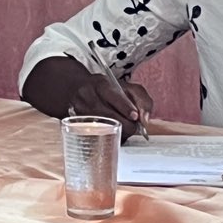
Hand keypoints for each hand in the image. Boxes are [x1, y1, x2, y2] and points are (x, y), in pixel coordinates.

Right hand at [22, 57, 152, 132]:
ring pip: (104, 128)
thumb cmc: (108, 91)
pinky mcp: (77, 125)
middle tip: (133, 125)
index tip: (135, 116)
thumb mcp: (127, 88)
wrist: (77, 90)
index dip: (126, 108)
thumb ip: (142, 100)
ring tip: (124, 127)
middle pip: (109, 116)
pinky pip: (97, 137)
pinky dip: (109, 137)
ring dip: (119, 132)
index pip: (114, 96)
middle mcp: (88, 97)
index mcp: (101, 84)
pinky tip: (113, 132)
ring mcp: (80, 112)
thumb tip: (145, 119)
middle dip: (127, 124)